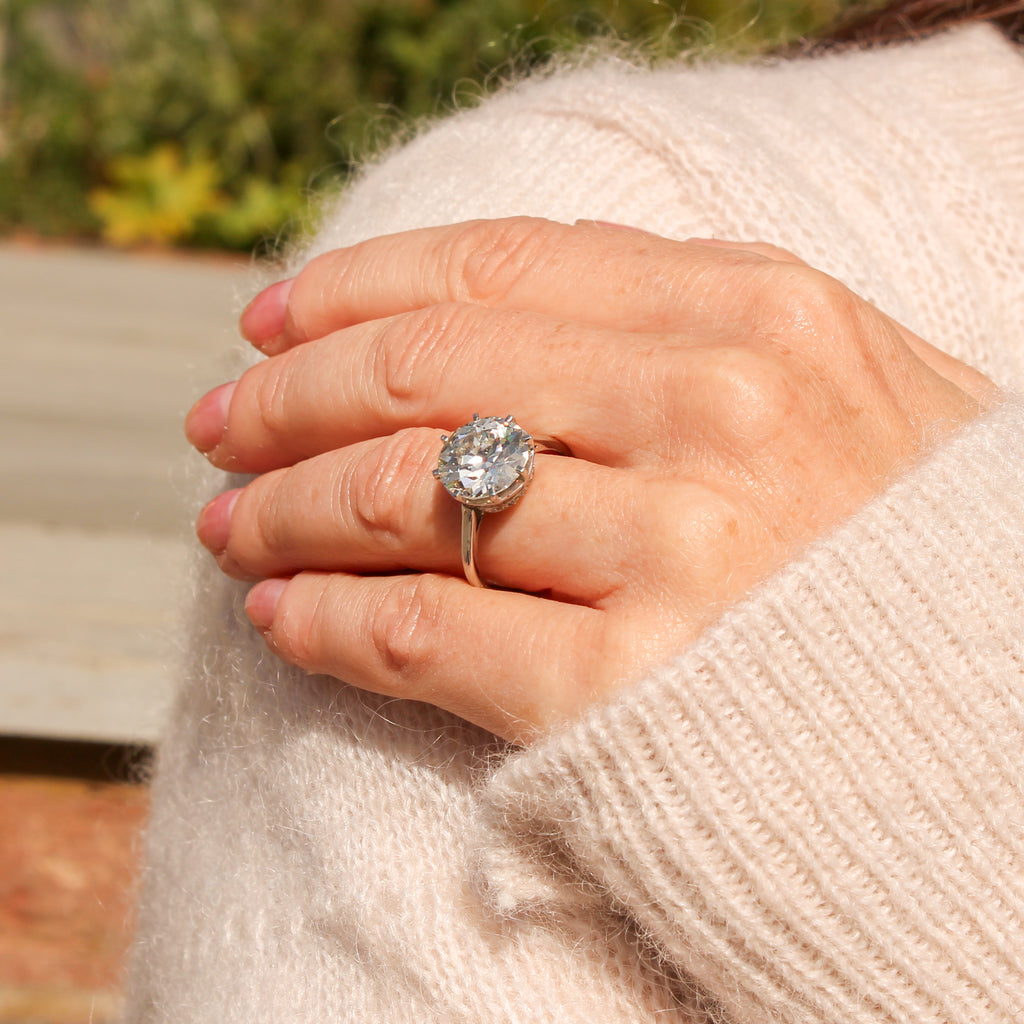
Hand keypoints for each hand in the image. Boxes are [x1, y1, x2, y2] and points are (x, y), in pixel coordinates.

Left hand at [186, 218, 992, 743]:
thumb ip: (676, 333)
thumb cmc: (902, 549)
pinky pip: (427, 634)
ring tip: (229, 526)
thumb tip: (484, 324)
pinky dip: (328, 623)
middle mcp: (717, 411)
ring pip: (403, 500)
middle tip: (220, 427)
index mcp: (758, 312)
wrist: (1000, 724)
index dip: (354, 286)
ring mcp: (681, 552)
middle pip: (421, 373)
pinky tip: (281, 618)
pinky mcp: (638, 693)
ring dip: (282, 512)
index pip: (495, 264)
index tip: (270, 320)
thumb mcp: (826, 385)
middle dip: (286, 397)